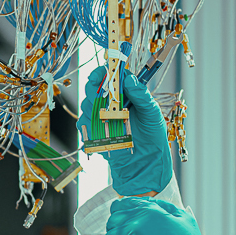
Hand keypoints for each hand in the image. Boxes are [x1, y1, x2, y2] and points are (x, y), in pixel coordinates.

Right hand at [79, 66, 171, 195]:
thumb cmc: (152, 135)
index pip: (110, 76)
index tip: (102, 74)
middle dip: (95, 91)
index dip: (103, 72)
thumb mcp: (151, 113)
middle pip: (93, 88)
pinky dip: (89, 126)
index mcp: (125, 93)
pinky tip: (101, 131)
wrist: (147, 162)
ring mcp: (101, 117)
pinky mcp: (94, 131)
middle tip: (105, 100)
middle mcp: (111, 102)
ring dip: (93, 109)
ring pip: (86, 105)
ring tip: (108, 119)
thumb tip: (130, 79)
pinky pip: (83, 124)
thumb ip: (141, 95)